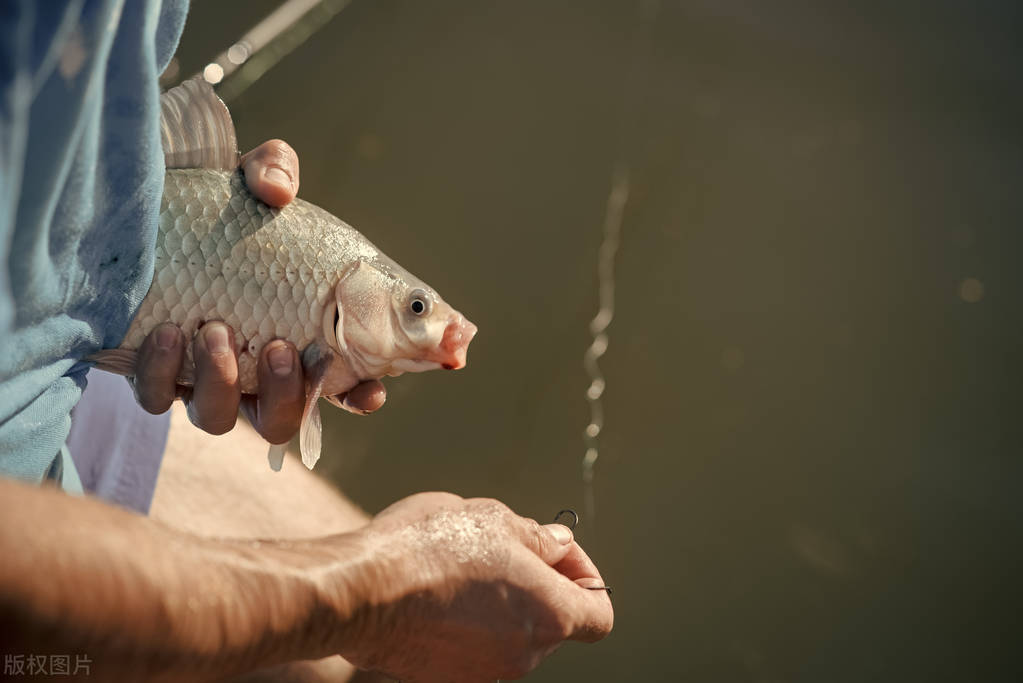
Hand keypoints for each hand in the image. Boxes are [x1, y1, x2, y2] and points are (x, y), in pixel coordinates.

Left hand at [132, 140, 386, 440]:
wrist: (142, 211)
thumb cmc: (214, 204)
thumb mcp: (250, 178)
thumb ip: (274, 170)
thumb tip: (277, 192)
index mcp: (296, 336)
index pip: (341, 385)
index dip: (359, 397)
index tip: (370, 392)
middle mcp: (251, 370)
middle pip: (278, 420)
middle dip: (284, 395)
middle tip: (280, 346)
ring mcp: (200, 377)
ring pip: (217, 417)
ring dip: (222, 382)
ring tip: (216, 330)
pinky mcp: (152, 373)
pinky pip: (157, 397)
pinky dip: (164, 373)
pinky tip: (167, 332)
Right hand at [337, 493, 613, 681]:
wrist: (361, 590)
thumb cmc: (429, 549)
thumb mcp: (494, 518)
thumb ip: (538, 538)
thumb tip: (557, 545)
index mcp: (549, 614)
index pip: (599, 613)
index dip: (585, 576)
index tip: (557, 552)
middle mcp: (523, 654)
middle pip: (552, 621)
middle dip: (536, 581)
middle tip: (500, 545)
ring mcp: (484, 671)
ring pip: (510, 632)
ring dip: (499, 599)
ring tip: (459, 563)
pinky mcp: (447, 677)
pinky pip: (473, 646)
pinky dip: (466, 621)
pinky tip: (436, 590)